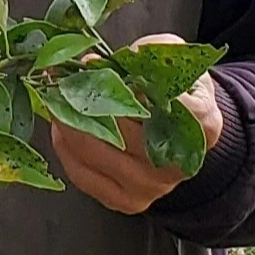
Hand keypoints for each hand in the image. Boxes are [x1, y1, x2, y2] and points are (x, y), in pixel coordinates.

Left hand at [50, 33, 224, 213]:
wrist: (184, 136)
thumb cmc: (177, 93)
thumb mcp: (173, 59)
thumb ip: (145, 53)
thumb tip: (97, 62)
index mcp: (201, 125)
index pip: (164, 104)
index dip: (129, 84)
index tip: (100, 66)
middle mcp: (177, 163)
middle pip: (118, 129)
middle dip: (82, 99)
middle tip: (59, 78)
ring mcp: (151, 186)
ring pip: (93, 151)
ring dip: (66, 121)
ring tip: (54, 98)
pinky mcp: (126, 201)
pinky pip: (83, 174)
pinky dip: (65, 147)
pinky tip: (61, 126)